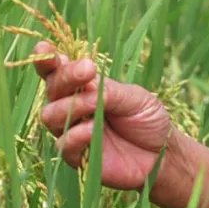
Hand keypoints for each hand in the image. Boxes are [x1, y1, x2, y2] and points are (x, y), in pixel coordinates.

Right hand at [33, 41, 172, 190]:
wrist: (162, 154)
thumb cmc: (148, 119)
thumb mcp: (135, 98)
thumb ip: (109, 91)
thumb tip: (85, 86)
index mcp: (83, 87)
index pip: (57, 71)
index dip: (46, 59)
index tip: (45, 50)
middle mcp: (71, 107)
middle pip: (51, 89)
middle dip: (66, 77)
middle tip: (88, 70)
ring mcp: (71, 132)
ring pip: (50, 116)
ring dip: (70, 106)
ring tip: (95, 104)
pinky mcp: (77, 157)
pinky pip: (63, 145)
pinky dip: (74, 135)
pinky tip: (90, 129)